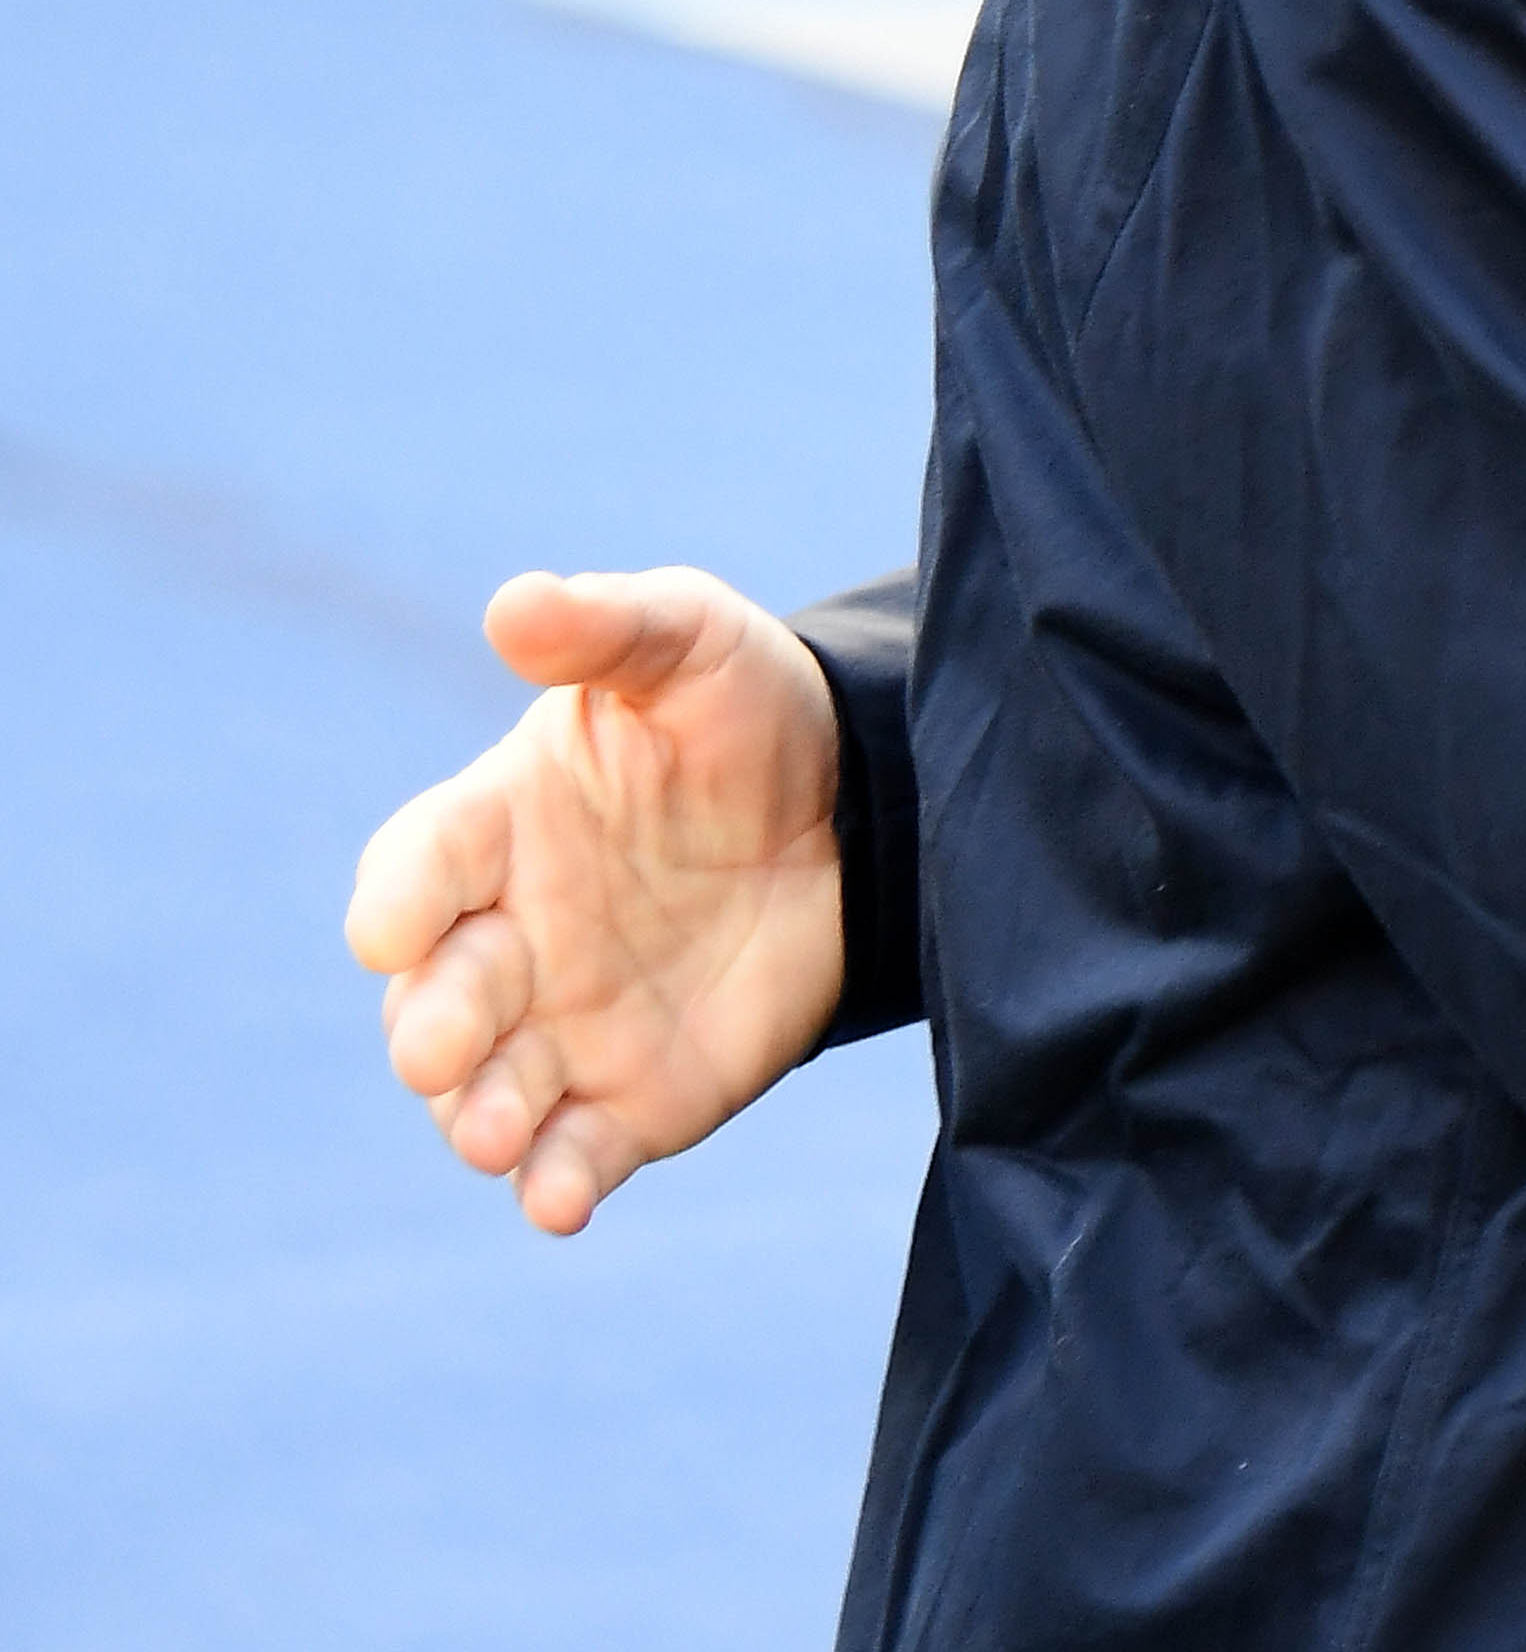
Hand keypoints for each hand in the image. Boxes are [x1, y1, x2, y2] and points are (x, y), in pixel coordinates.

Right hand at [345, 569, 849, 1234]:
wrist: (851, 803)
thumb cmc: (739, 711)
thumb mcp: (689, 641)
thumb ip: (608, 628)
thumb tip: (517, 602)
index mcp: (498, 828)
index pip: (419, 868)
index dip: (400, 899)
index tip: (392, 929)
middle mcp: (510, 938)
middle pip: (437, 998)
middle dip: (430, 1028)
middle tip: (441, 1047)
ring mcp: (564, 1026)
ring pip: (488, 1092)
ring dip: (478, 1119)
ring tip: (494, 1136)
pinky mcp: (635, 1096)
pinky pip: (577, 1154)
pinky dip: (555, 1186)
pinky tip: (559, 1204)